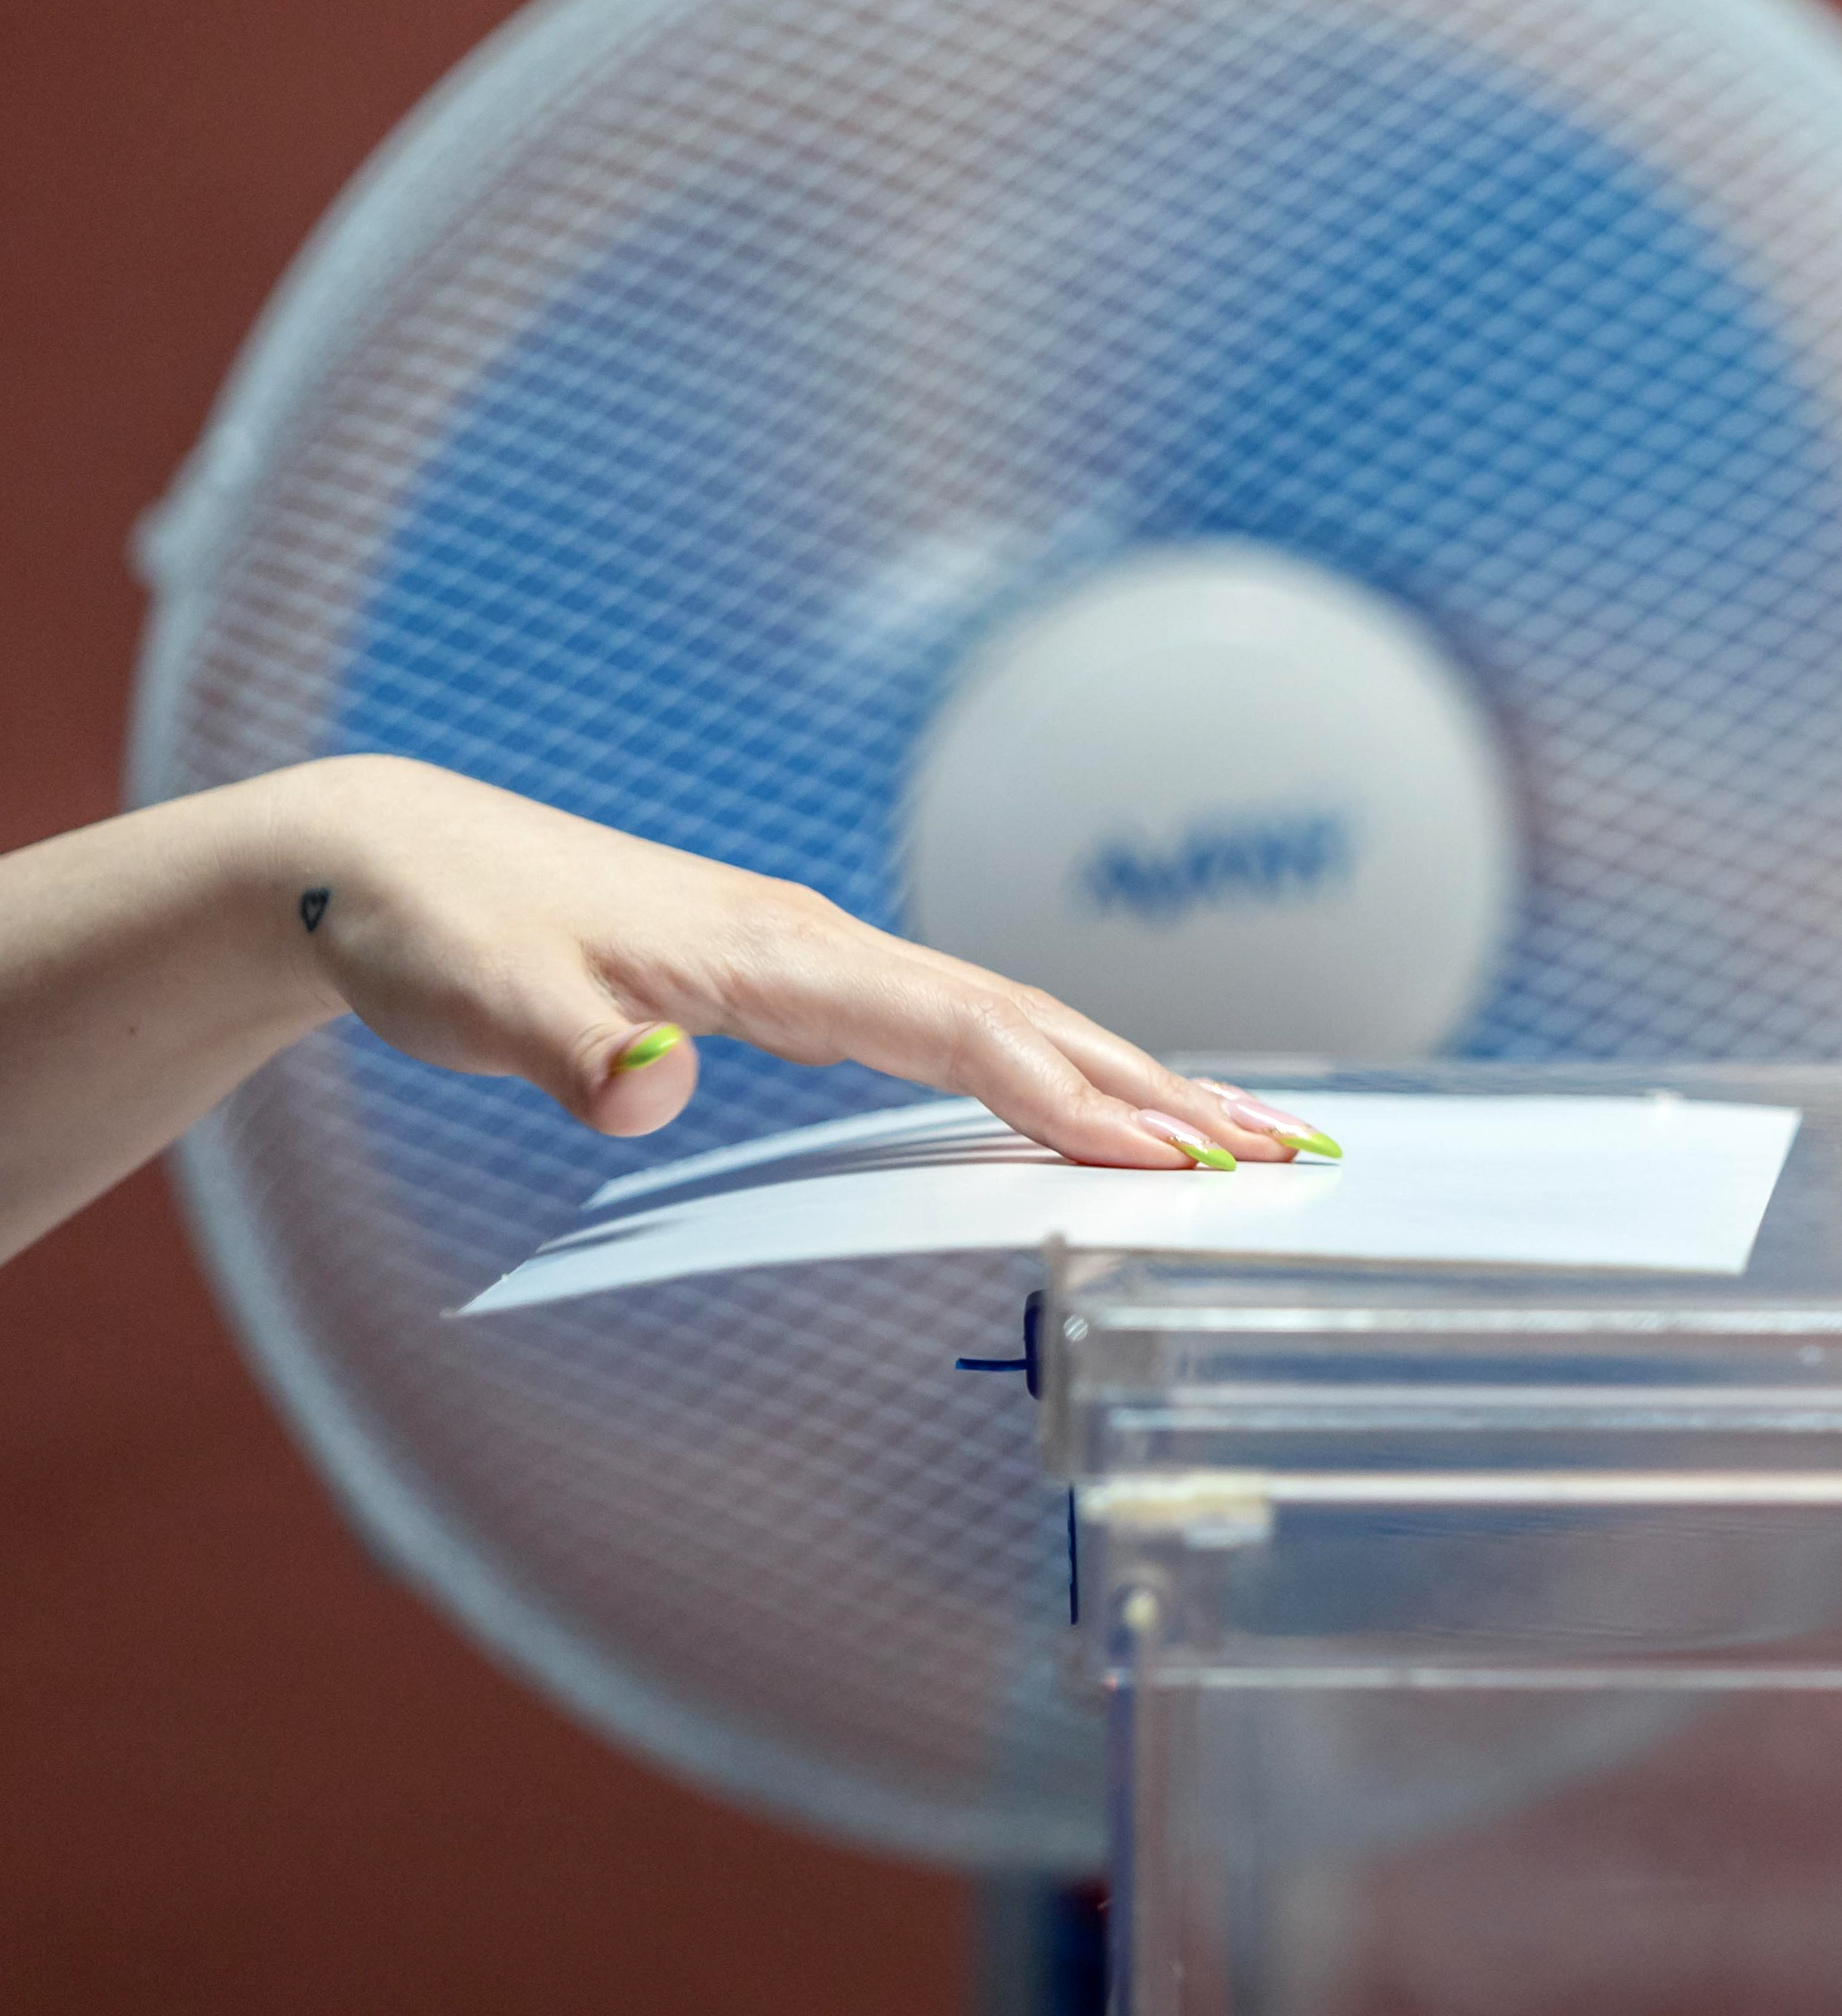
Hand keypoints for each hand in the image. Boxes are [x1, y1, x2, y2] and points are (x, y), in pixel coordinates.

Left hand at [269, 755, 1313, 1168]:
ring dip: (1129, 1072)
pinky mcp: (802, 979)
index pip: (957, 1029)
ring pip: (1012, 1013)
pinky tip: (1094, 1095)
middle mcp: (821, 946)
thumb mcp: (477, 1000)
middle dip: (1158, 1085)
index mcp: (772, 955)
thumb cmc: (437, 929)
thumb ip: (571, 1052)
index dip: (1065, 1093)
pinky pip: (966, 1020)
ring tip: (1233, 1132)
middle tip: (1277, 1150)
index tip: (1162, 1156)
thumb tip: (643, 1096)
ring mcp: (821, 957)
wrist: (390, 859)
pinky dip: (1056, 1058)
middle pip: (1029, 1015)